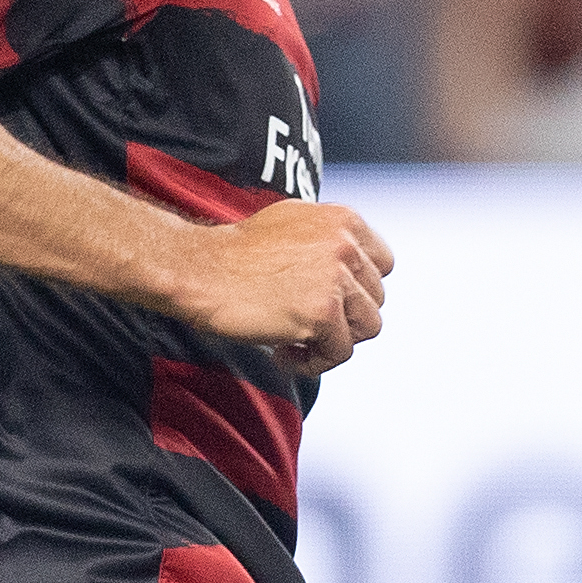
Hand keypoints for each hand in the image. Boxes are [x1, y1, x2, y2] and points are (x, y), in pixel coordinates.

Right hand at [178, 198, 390, 372]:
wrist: (198, 269)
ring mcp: (336, 278)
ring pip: (367, 328)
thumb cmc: (234, 254)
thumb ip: (328, 241)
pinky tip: (282, 353)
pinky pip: (339, 353)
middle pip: (375, 299)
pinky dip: (312, 362)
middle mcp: (346, 244)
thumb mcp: (292, 225)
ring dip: (334, 342)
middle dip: (345, 319)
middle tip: (306, 327)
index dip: (359, 290)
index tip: (332, 303)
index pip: (383, 264)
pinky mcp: (323, 312)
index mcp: (343, 220)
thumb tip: (355, 267)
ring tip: (296, 343)